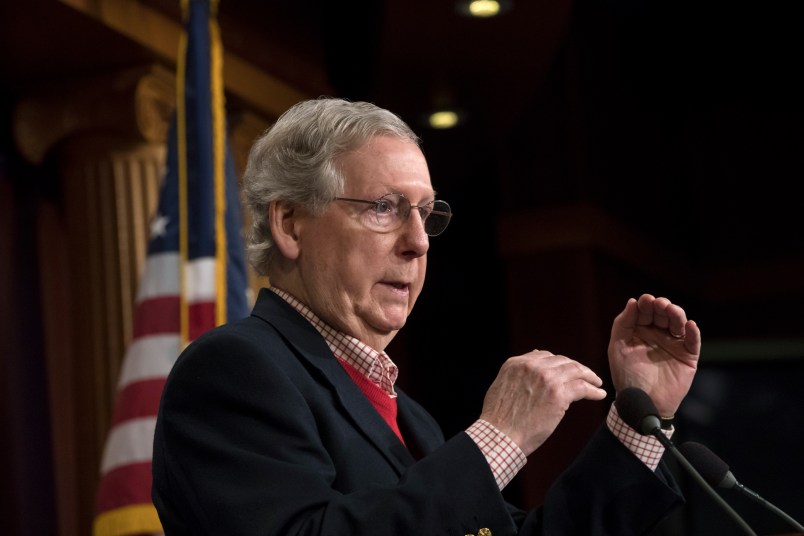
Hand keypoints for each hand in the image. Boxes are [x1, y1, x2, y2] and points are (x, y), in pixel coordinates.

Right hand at [480, 350, 606, 454]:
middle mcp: (531, 366)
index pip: (544, 356)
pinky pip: (582, 387)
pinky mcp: (558, 394)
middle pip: (562, 361)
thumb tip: (526, 370)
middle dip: (576, 368)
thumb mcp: (501, 387)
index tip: (567, 371)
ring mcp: (546, 379)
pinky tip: (599, 394)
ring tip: (597, 383)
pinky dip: (593, 390)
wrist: (500, 436)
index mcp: (516, 364)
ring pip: (575, 370)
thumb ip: (515, 376)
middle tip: (587, 376)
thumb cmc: (499, 420)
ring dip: (589, 376)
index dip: (559, 363)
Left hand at [608, 294, 700, 417]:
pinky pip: (693, 342)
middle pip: (663, 314)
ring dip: (677, 315)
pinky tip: (689, 325)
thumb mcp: (618, 348)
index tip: (645, 300)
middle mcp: (658, 334)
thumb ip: (623, 325)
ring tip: (672, 311)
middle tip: (660, 304)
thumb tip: (632, 302)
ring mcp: (673, 344)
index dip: (646, 304)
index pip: (645, 311)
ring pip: (678, 324)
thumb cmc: (627, 376)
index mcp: (640, 330)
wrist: (642, 402)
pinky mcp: (687, 356)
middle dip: (662, 306)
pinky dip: (693, 332)